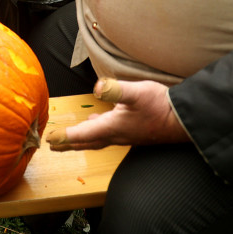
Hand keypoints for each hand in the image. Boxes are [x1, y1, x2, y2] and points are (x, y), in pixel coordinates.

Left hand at [45, 78, 188, 150]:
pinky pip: (107, 134)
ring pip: (96, 139)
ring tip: (69, 138)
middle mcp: (116, 134)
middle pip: (86, 141)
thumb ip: (116, 90)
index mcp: (112, 127)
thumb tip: (97, 88)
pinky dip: (96, 132)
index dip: (65, 137)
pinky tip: (97, 121)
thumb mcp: (137, 92)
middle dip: (68, 143)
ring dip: (81, 139)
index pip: (83, 134)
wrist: (184, 121)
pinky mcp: (132, 131)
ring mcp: (125, 134)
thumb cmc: (161, 106)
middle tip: (52, 145)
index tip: (49, 139)